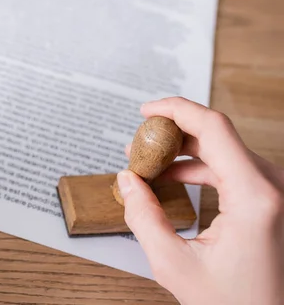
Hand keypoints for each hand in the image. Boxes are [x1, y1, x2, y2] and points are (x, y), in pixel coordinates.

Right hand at [117, 97, 282, 304]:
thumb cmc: (236, 303)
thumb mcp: (174, 264)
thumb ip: (143, 217)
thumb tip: (126, 180)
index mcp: (253, 196)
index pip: (212, 127)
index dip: (174, 110)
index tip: (145, 110)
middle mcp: (270, 185)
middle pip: (216, 134)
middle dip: (171, 133)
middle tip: (138, 144)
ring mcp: (273, 191)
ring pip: (222, 149)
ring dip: (183, 151)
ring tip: (148, 163)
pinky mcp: (269, 199)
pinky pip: (231, 167)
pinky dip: (199, 166)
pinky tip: (173, 177)